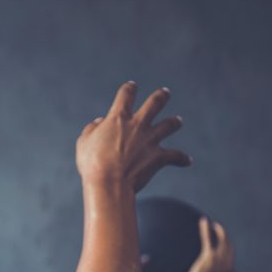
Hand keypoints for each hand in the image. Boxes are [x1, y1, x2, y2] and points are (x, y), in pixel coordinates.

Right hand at [76, 81, 190, 191]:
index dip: (129, 89)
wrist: (109, 183)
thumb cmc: (92, 164)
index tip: (132, 87)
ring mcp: (150, 140)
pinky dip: (182, 158)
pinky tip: (187, 161)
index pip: (126, 94)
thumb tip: (99, 122)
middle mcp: (138, 124)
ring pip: (169, 125)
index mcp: (119, 118)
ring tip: (177, 121)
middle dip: (161, 96)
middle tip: (165, 93)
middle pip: (155, 103)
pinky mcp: (158, 157)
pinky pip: (175, 156)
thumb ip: (91, 129)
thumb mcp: (83, 143)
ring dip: (174, 122)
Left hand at [183, 217, 235, 271]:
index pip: (232, 266)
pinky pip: (207, 238)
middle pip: (230, 249)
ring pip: (223, 241)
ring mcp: (218, 259)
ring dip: (220, 232)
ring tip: (215, 226)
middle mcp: (226, 265)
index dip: (228, 261)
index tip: (224, 260)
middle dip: (226, 241)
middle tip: (220, 234)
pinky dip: (205, 229)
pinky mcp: (208, 255)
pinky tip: (203, 221)